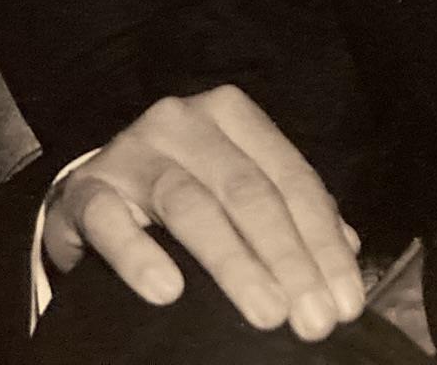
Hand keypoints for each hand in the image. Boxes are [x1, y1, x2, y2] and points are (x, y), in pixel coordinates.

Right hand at [42, 84, 365, 341]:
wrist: (93, 199)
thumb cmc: (180, 197)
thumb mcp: (239, 194)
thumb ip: (291, 213)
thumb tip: (349, 248)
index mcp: (232, 117)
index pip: (291, 179)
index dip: (323, 244)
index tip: (346, 302)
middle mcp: (183, 121)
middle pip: (248, 191)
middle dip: (289, 259)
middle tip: (314, 319)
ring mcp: (132, 150)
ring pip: (190, 204)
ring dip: (234, 263)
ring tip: (266, 313)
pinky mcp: (87, 189)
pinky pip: (110, 220)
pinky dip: (139, 255)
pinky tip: (167, 291)